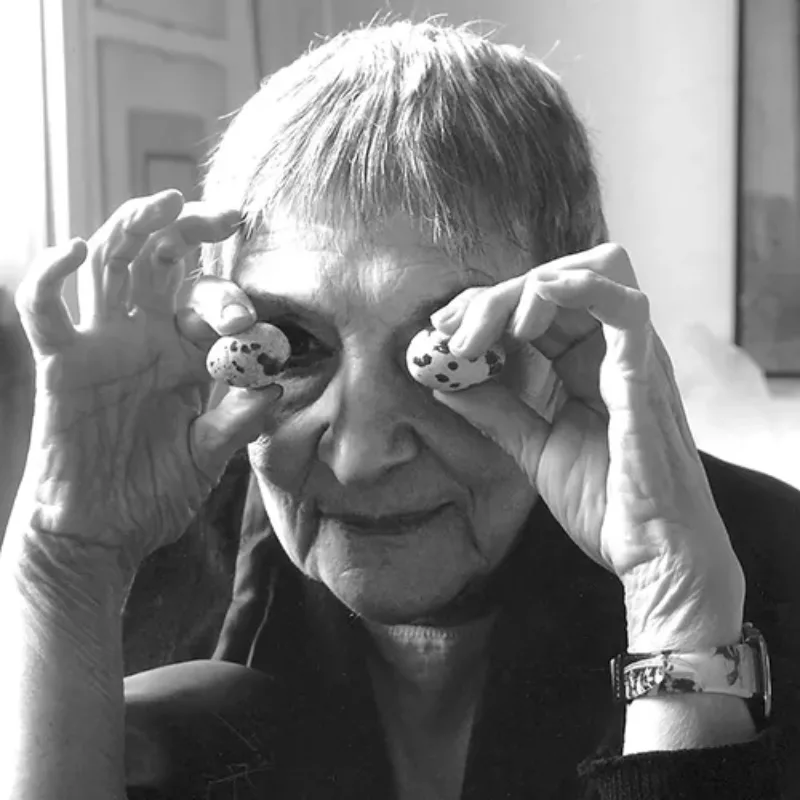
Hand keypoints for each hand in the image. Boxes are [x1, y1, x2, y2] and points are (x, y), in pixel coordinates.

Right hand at [13, 190, 280, 570]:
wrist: (102, 534)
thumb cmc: (153, 493)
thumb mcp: (207, 457)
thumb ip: (237, 423)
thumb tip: (273, 387)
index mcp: (183, 355)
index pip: (209, 300)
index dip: (235, 298)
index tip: (257, 319)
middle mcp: (145, 338)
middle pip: (164, 261)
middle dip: (193, 232)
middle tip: (226, 216)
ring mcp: (102, 345)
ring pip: (113, 265)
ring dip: (136, 226)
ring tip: (167, 200)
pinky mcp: (61, 363)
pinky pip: (46, 310)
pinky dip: (52, 275)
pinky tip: (77, 250)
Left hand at [430, 244, 744, 651]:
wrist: (654, 556)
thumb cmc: (607, 503)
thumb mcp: (534, 447)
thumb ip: (495, 410)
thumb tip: (445, 382)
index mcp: (585, 365)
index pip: (536, 307)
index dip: (486, 308)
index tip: (440, 330)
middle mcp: (611, 351)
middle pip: (556, 284)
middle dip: (495, 296)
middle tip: (450, 329)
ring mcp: (633, 357)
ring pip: (589, 277)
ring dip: (528, 289)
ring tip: (484, 328)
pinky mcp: (645, 376)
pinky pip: (626, 309)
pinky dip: (579, 290)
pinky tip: (533, 307)